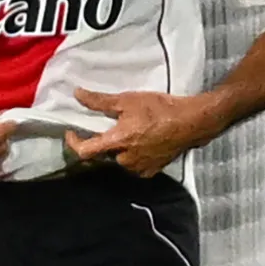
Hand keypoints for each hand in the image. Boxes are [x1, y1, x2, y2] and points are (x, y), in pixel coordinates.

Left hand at [65, 88, 221, 175]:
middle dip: (102, 143)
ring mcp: (139, 167)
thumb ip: (100, 101)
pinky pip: (134, 165)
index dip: (73, 143)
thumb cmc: (160, 109)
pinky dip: (133, 155)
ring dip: (118, 149)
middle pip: (102, 155)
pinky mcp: (152, 170)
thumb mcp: (128, 100)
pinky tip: (142, 143)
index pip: (85, 151)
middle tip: (109, 127)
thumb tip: (77, 94)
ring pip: (119, 160)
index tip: (72, 132)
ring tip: (129, 133)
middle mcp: (126, 159)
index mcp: (117, 142)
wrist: (192, 122)